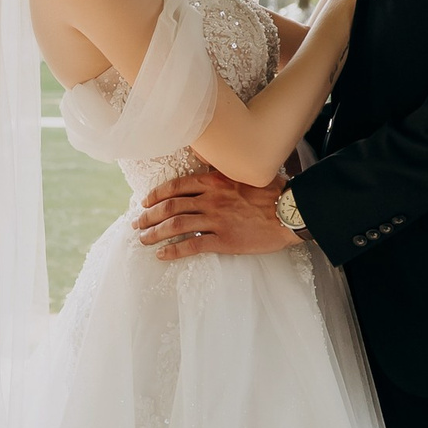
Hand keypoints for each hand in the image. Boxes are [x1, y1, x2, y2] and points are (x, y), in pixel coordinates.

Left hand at [132, 170, 299, 258]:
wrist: (290, 211)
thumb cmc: (273, 193)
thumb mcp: (245, 175)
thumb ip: (223, 176)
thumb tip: (208, 173)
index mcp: (215, 181)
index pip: (176, 186)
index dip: (156, 194)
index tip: (145, 202)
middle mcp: (211, 198)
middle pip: (170, 206)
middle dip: (149, 215)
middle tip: (137, 223)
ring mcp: (217, 219)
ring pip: (176, 225)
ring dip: (155, 232)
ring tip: (143, 239)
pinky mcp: (224, 240)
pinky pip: (192, 245)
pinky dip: (173, 250)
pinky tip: (162, 254)